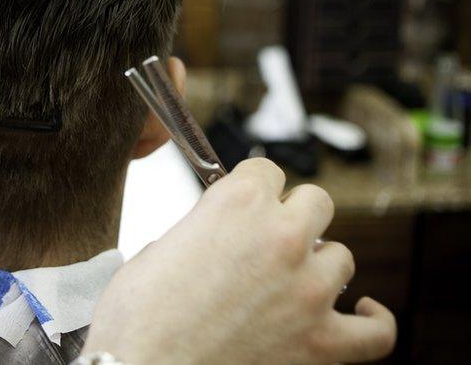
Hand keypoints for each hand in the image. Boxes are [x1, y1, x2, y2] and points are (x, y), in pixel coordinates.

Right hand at [83, 158, 395, 363]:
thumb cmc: (138, 318)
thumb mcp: (157, 248)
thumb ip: (199, 230)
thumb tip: (213, 240)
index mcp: (237, 202)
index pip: (267, 172)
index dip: (253, 190)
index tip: (247, 203)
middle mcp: (281, 236)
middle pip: (316, 202)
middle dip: (293, 217)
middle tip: (269, 240)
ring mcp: (308, 289)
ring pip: (341, 257)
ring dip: (318, 266)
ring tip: (293, 282)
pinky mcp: (322, 342)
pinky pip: (377, 331)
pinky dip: (373, 321)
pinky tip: (360, 311)